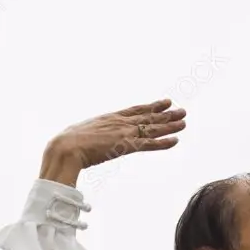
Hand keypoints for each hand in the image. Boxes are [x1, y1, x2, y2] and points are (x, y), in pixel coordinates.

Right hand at [40, 98, 185, 186]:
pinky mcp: (125, 146)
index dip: (153, 106)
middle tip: (182, 111)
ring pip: (152, 129)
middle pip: (149, 117)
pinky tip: (176, 141)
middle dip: (167, 114)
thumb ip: (92, 134)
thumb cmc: (68, 142)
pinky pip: (149, 144)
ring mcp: (124, 133)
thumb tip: (88, 138)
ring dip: (170, 126)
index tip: (166, 102)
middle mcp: (120, 122)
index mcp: (110, 117)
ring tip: (184, 122)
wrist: (65, 147)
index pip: (137, 110)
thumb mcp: (83, 133)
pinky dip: (163, 143)